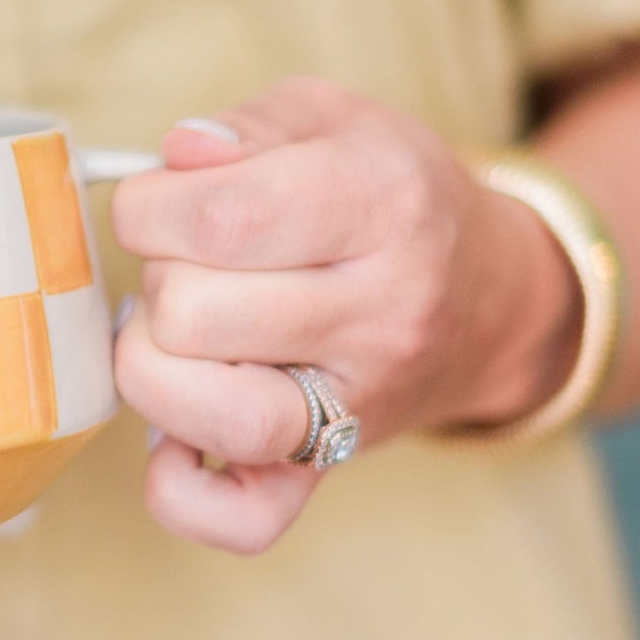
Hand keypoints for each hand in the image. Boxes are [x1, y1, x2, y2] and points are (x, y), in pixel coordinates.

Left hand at [111, 80, 582, 554]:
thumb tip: (179, 156)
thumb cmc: (389, 193)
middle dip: (156, 278)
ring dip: (155, 370)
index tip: (155, 205)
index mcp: (382, 201)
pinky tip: (175, 432)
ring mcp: (362, 401)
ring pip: (213, 414)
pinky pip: (245, 519)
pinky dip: (181, 489)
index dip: (147, 208)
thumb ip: (247, 126)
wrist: (491, 294)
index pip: (221, 218)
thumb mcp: (333, 119)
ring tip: (176, 335)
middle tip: (185, 265)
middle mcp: (383, 309)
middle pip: (192, 312)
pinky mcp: (335, 467)